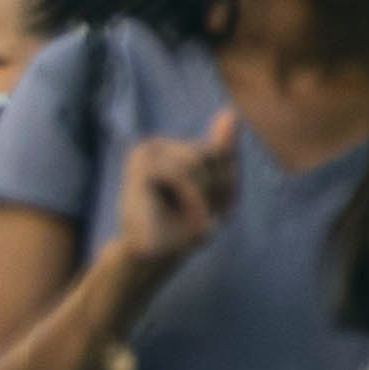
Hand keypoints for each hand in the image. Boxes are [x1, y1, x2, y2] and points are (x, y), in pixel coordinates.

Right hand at [110, 123, 237, 282]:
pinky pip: (183, 173)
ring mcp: (144, 151)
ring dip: (202, 196)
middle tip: (200, 215)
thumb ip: (223, 152)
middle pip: (209, 153)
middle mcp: (155, 144)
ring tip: (190, 217)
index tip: (215, 212)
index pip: (218, 152)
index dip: (224, 183)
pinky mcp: (138, 163)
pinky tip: (181, 213)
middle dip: (214, 187)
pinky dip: (191, 198)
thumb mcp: (216, 189)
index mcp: (172, 148)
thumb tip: (230, 112)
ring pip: (197, 160)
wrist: (152, 256)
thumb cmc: (183, 228)